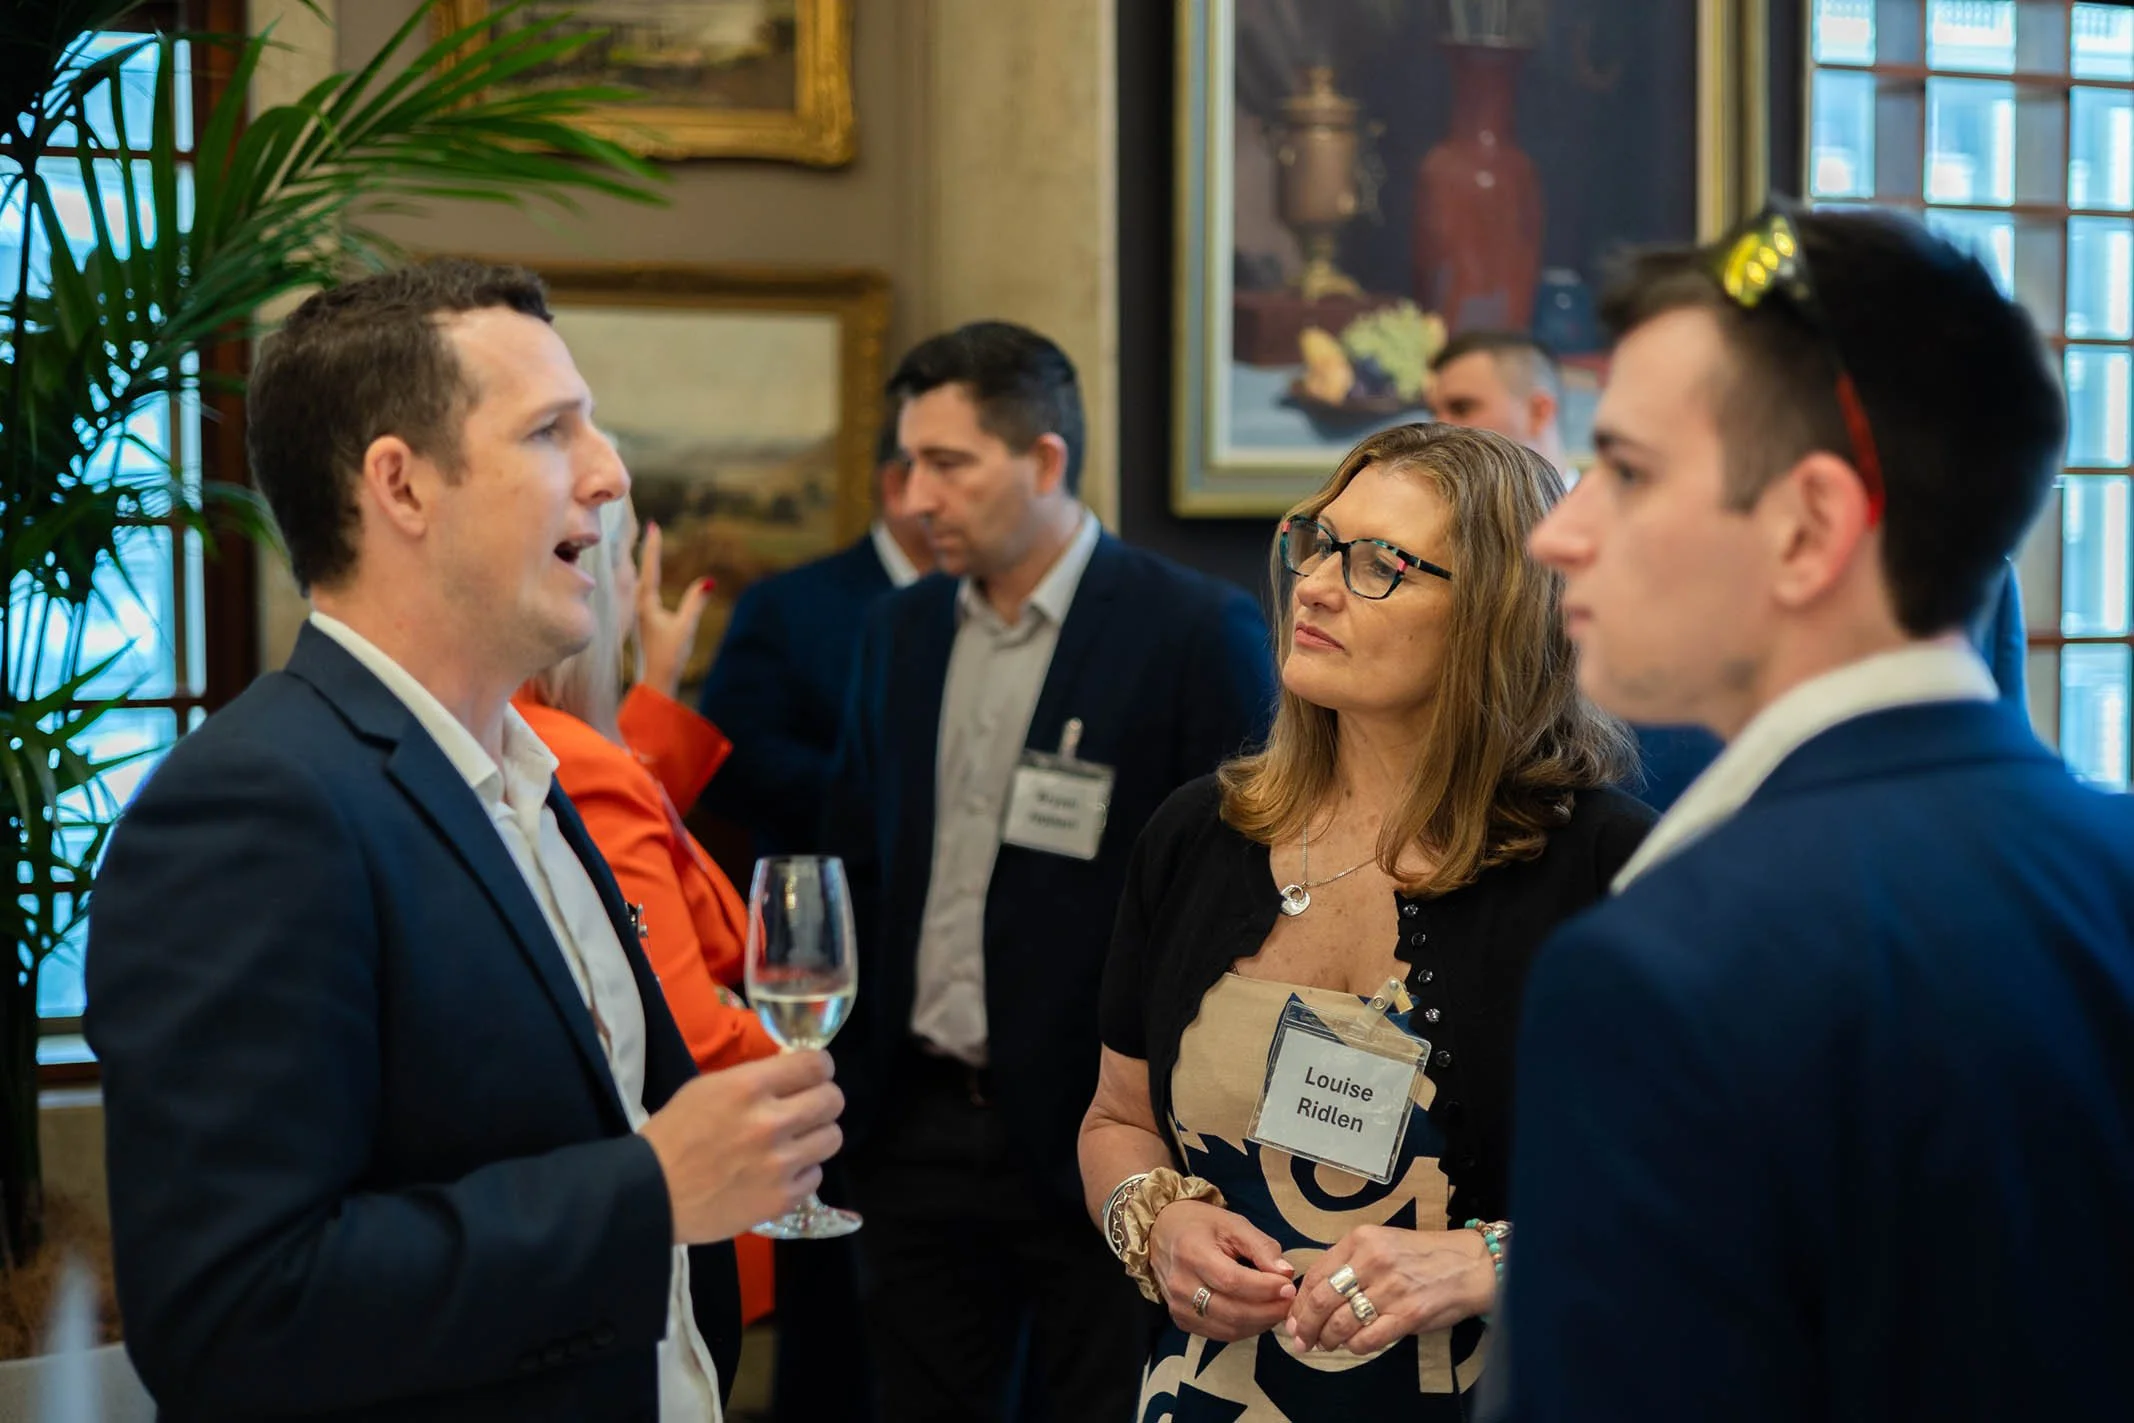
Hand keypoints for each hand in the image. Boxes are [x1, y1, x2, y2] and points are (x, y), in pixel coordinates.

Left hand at [635, 521, 714, 699]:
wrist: (656, 679)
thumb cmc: (670, 655)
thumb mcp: (686, 627)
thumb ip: (695, 603)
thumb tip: (708, 581)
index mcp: (646, 604)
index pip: (651, 569)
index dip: (653, 547)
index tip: (654, 526)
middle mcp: (640, 605)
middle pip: (643, 570)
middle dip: (648, 549)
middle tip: (651, 528)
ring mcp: (642, 613)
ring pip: (642, 580)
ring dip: (648, 563)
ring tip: (650, 545)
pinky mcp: (646, 620)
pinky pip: (646, 590)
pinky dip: (650, 577)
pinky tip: (651, 578)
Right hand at [640, 1049, 842, 1243]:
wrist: (652, 1194)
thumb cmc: (673, 1135)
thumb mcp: (708, 1088)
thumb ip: (754, 1079)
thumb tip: (789, 1075)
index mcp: (750, 1087)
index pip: (816, 1064)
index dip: (820, 1067)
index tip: (814, 1074)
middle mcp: (772, 1122)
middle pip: (832, 1100)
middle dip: (823, 1100)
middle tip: (807, 1108)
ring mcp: (780, 1164)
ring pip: (832, 1138)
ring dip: (816, 1137)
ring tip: (795, 1142)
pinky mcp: (781, 1199)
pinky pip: (816, 1176)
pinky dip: (802, 1173)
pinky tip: (780, 1173)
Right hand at [1147, 1199, 1296, 1341]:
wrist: (1162, 1233)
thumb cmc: (1201, 1225)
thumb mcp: (1234, 1224)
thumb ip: (1261, 1247)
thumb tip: (1286, 1273)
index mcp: (1192, 1252)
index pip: (1232, 1281)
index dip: (1264, 1289)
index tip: (1289, 1287)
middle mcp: (1180, 1284)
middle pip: (1232, 1311)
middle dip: (1268, 1310)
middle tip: (1290, 1302)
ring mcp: (1178, 1307)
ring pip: (1228, 1328)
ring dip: (1260, 1323)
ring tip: (1278, 1309)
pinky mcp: (1180, 1320)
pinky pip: (1219, 1334)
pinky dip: (1245, 1329)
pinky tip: (1258, 1316)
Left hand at [1285, 1225, 1494, 1355]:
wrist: (1469, 1265)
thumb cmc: (1422, 1255)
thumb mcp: (1381, 1242)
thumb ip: (1349, 1261)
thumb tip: (1314, 1293)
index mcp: (1361, 1239)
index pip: (1316, 1274)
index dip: (1300, 1302)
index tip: (1293, 1318)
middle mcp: (1372, 1261)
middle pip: (1322, 1300)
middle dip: (1305, 1325)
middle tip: (1301, 1340)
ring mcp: (1390, 1289)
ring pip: (1341, 1322)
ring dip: (1327, 1339)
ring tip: (1325, 1344)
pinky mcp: (1407, 1315)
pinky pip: (1367, 1339)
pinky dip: (1354, 1346)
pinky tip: (1353, 1345)